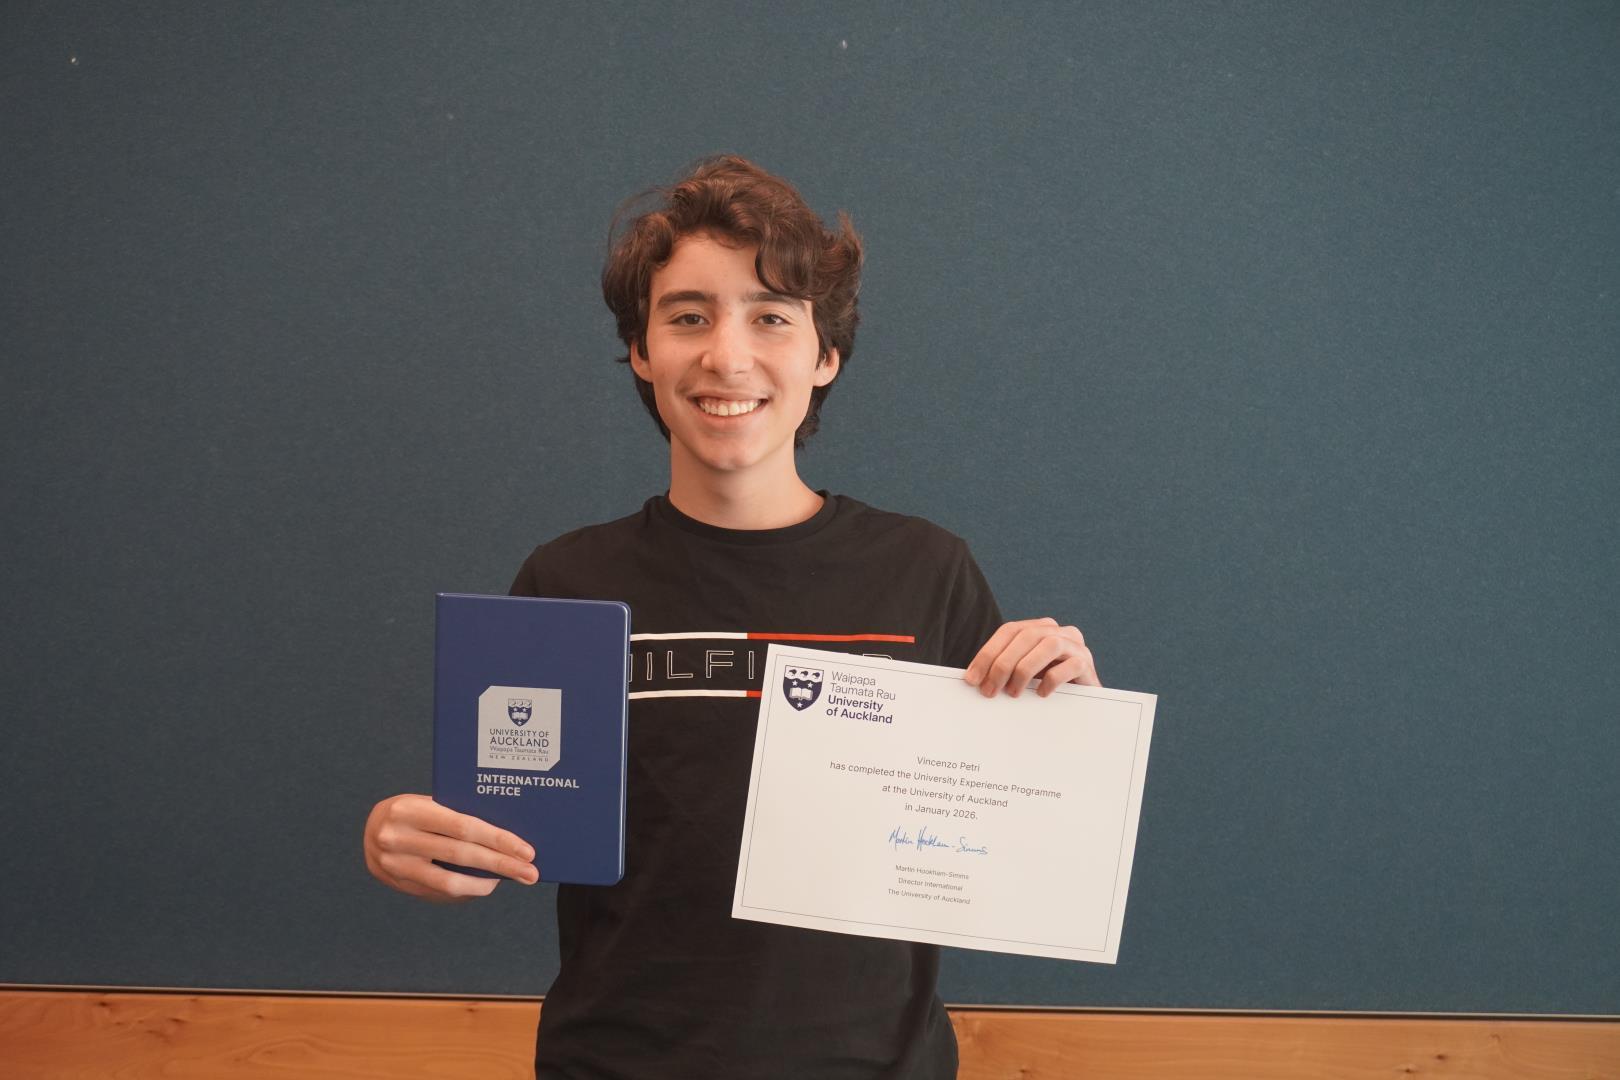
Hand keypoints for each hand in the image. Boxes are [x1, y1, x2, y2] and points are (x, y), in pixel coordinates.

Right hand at [363, 793, 538, 902]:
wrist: (371, 826)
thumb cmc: (415, 809)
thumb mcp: (430, 802)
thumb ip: (458, 816)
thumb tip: (507, 838)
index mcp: (410, 809)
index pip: (463, 826)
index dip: (498, 840)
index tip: (527, 851)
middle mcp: (397, 837)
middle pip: (461, 855)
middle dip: (501, 864)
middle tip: (530, 872)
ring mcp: (394, 864)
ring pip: (449, 882)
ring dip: (485, 883)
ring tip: (510, 879)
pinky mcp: (397, 883)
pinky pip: (438, 892)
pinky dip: (466, 890)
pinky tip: (484, 885)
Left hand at [963, 617, 1098, 698]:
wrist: (1083, 699)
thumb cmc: (1047, 685)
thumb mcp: (1022, 673)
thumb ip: (1004, 668)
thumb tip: (974, 678)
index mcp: (1039, 628)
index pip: (1009, 631)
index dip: (988, 653)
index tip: (972, 678)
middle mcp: (1058, 631)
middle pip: (1026, 636)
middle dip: (1002, 663)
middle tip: (990, 690)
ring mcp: (1075, 645)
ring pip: (1049, 645)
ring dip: (1025, 669)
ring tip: (1013, 692)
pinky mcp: (1087, 663)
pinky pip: (1070, 665)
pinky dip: (1051, 680)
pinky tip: (1041, 693)